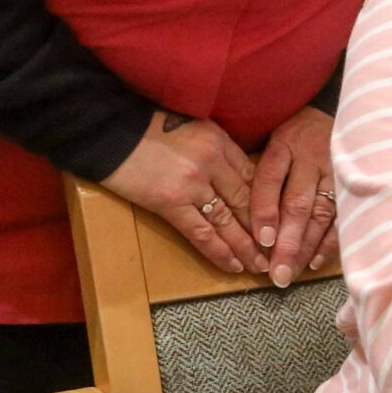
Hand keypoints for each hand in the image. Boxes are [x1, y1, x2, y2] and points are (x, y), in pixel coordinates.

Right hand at [101, 109, 266, 276]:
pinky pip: (201, 233)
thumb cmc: (148, 127)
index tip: (281, 220)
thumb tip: (233, 178)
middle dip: (265, 228)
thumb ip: (216, 150)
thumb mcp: (193, 128)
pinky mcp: (170, 203)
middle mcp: (213, 162)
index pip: (253, 176)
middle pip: (246, 200)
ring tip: (261, 265)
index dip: (269, 202)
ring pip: (228, 221)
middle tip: (279, 249)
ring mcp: (193, 184)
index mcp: (219, 141)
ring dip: (247, 246)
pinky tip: (233, 265)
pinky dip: (219, 251)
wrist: (110, 131)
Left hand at [250, 105, 338, 287]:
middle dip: (287, 242)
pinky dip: (330, 241)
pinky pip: (342, 217)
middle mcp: (311, 158)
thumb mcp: (273, 143)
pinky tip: (315, 262)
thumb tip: (250, 221)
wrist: (336, 114)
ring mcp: (335, 172)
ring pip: (320, 214)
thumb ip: (262, 176)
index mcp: (285, 145)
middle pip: (297, 204)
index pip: (270, 179)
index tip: (262, 241)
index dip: (265, 211)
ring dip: (306, 247)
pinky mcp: (351, 183)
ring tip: (291, 272)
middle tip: (276, 273)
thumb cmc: (296, 135)